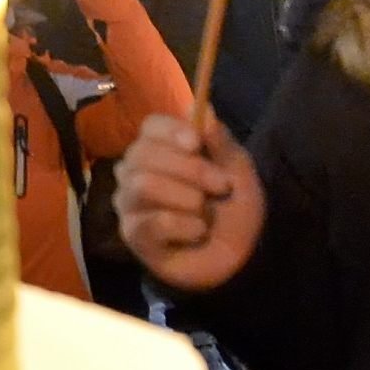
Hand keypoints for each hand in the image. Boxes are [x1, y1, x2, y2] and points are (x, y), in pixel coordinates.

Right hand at [118, 112, 265, 293]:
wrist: (239, 258)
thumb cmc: (233, 209)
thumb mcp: (238, 172)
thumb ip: (221, 142)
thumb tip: (204, 111)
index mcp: (160, 150)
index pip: (150, 127)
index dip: (171, 131)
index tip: (196, 144)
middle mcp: (135, 171)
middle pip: (143, 153)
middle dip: (191, 170)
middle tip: (221, 187)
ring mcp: (129, 203)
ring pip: (143, 185)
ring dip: (186, 198)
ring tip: (205, 213)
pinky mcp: (132, 234)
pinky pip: (152, 221)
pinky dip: (184, 225)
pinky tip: (197, 232)